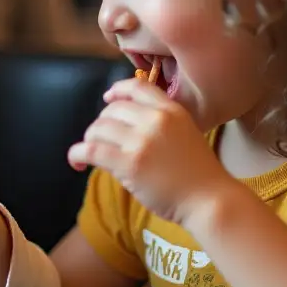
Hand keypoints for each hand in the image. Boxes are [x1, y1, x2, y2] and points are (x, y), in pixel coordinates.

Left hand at [68, 78, 230, 225]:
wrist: (210, 200)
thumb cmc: (200, 174)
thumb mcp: (186, 133)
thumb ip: (160, 124)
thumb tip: (124, 126)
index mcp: (171, 110)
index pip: (137, 86)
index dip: (117, 91)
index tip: (107, 99)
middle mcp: (155, 120)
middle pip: (112, 110)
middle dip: (101, 125)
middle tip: (101, 141)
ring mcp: (141, 140)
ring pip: (98, 129)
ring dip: (89, 141)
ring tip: (91, 154)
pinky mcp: (129, 163)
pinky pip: (91, 150)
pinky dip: (77, 154)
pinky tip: (77, 162)